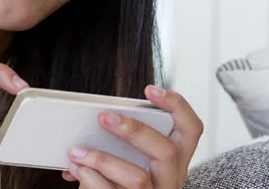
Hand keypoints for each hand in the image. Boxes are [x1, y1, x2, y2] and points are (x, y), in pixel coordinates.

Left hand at [61, 85, 202, 187]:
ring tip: (78, 151)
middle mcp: (171, 179)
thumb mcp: (132, 155)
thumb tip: (98, 120)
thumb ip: (124, 138)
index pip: (190, 128)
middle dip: (133, 130)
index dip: (177, 106)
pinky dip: (91, 180)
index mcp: (175, 158)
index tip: (150, 89)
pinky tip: (78, 169)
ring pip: (137, 179)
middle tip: (103, 116)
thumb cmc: (121, 177)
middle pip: (166, 151)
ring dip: (103, 160)